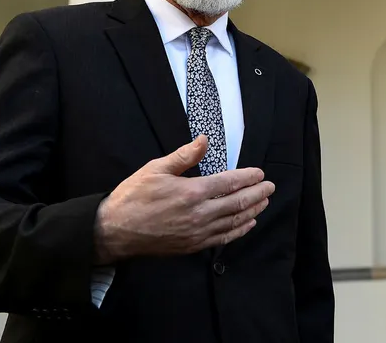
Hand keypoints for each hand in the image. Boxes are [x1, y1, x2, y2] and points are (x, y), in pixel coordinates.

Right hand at [93, 136, 273, 263]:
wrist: (115, 230)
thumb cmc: (133, 196)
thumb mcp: (156, 168)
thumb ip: (185, 155)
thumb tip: (204, 140)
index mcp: (192, 192)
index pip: (230, 183)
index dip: (248, 177)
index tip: (260, 173)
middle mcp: (200, 214)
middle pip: (238, 203)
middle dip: (257, 194)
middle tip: (270, 187)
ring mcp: (198, 233)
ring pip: (234, 222)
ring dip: (253, 211)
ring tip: (264, 202)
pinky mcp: (193, 246)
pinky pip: (223, 239)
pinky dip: (239, 231)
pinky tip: (248, 224)